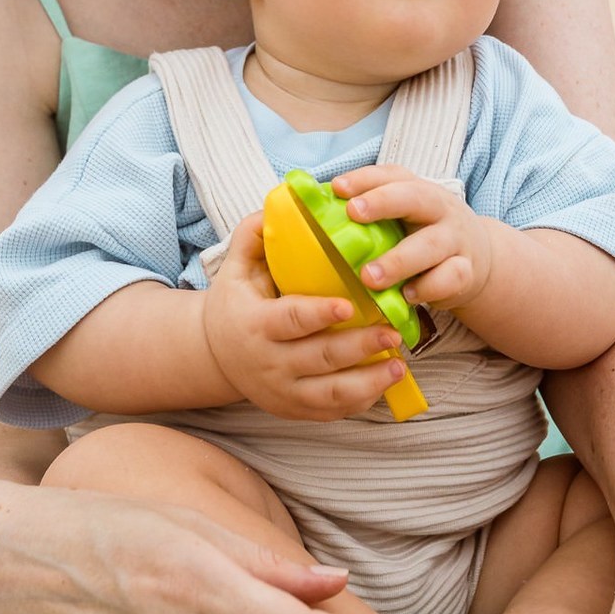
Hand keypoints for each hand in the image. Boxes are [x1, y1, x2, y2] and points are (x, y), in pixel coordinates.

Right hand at [203, 213, 410, 418]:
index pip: (291, 320)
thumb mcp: (235, 267)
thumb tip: (281, 202)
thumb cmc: (235, 303)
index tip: (349, 305)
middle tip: (393, 332)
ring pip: (331, 394)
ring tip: (399, 365)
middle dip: (359, 347)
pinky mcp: (295, 410)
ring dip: (369, 381)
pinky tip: (386, 382)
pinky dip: (362, 400)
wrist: (214, 355)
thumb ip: (254, 235)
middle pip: (320, 358)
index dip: (320, 314)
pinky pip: (333, 411)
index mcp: (254, 325)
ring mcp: (282, 392)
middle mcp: (268, 364)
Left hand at [331, 164, 494, 311]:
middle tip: (353, 213)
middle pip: (415, 198)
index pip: (391, 175)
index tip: (337, 187)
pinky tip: (406, 296)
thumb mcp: (401, 216)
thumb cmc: (422, 234)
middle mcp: (439, 209)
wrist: (477, 258)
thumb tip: (308, 206)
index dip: (364, 179)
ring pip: (431, 244)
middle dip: (383, 202)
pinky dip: (428, 288)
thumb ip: (366, 212)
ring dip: (399, 260)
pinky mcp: (465, 271)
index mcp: (417, 189)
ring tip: (369, 276)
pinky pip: (450, 278)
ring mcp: (456, 240)